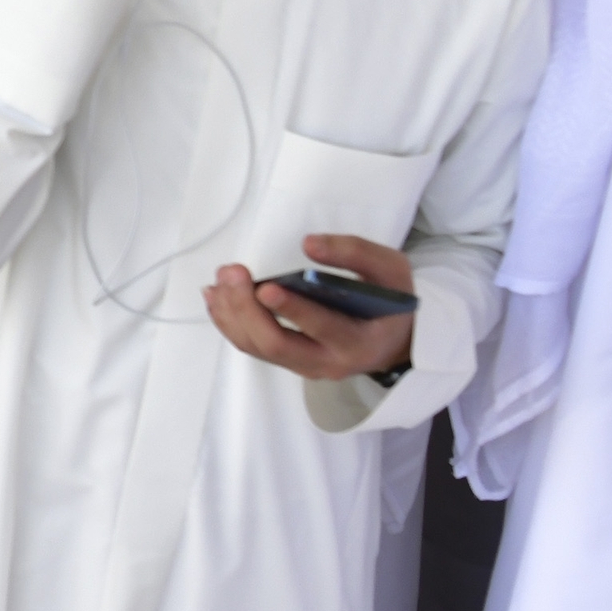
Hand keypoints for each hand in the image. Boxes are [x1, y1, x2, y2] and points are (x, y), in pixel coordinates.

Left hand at [205, 234, 417, 383]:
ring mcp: (306, 366)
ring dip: (232, 315)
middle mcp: (329, 362)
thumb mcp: (390, 270)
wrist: (393, 341)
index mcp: (359, 341)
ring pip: (258, 349)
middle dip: (247, 309)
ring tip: (219, 281)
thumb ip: (354, 253)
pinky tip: (217, 298)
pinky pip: (254, 347)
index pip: (322, 328)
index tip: (265, 287)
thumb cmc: (391, 301)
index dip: (292, 309)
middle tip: (231, 273)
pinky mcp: (290, 362)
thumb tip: (309, 244)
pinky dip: (230, 323)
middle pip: (277, 345)